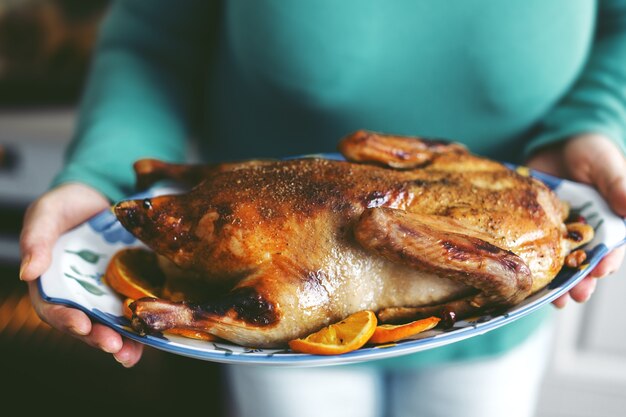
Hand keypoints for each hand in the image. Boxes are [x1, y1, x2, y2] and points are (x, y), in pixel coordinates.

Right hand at [19, 183, 143, 366]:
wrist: (98, 196)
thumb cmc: (65, 205)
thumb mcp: (47, 214)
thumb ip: (36, 239)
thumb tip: (28, 272)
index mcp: (50, 283)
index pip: (53, 309)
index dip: (65, 320)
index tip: (81, 325)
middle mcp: (77, 294)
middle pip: (84, 323)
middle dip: (97, 337)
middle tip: (113, 345)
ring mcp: (103, 293)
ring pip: (110, 323)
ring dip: (121, 341)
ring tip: (130, 353)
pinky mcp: (127, 286)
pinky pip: (134, 309)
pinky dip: (141, 326)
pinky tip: (152, 335)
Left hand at [526, 133, 625, 307]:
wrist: (554, 140)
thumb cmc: (589, 152)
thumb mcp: (607, 166)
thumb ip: (619, 186)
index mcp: (607, 222)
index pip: (611, 249)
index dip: (607, 261)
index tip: (600, 270)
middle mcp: (583, 233)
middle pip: (584, 264)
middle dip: (582, 281)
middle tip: (576, 294)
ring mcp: (556, 232)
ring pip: (557, 263)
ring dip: (557, 283)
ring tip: (555, 298)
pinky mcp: (531, 228)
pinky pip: (529, 249)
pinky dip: (529, 265)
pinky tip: (525, 280)